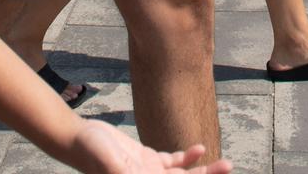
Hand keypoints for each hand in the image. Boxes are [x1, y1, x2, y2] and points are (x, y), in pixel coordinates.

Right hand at [70, 119, 231, 173]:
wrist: (78, 137)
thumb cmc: (91, 152)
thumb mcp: (111, 163)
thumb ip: (128, 172)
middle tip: (229, 167)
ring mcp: (148, 172)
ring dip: (204, 171)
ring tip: (226, 164)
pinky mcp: (145, 159)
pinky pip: (172, 162)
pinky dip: (187, 158)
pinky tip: (199, 149)